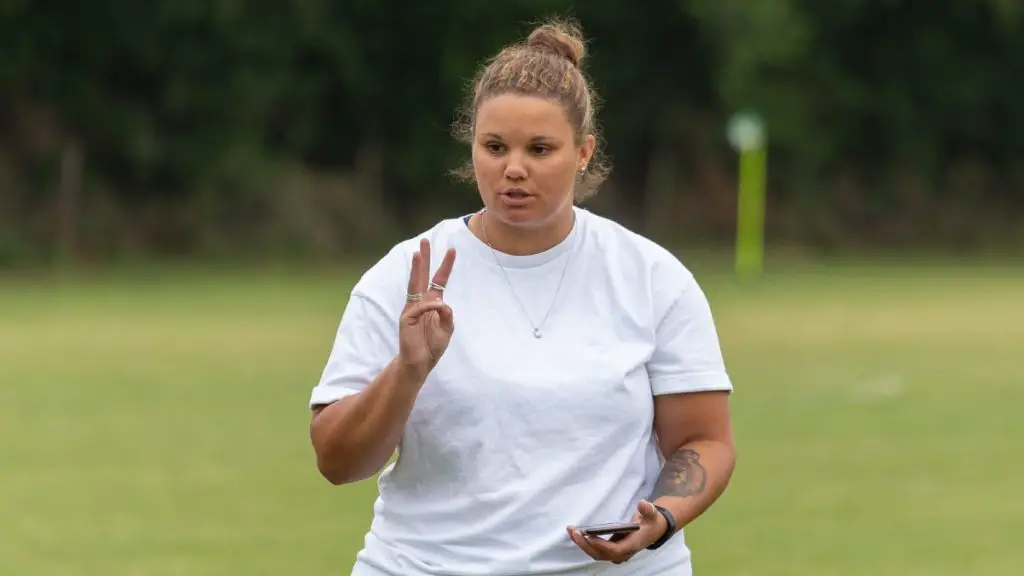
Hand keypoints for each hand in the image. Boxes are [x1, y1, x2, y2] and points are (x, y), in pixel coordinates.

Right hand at [398, 238, 456, 378]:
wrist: (421, 362)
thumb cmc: (432, 345)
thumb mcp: (448, 328)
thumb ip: (447, 314)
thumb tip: (440, 303)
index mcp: (432, 303)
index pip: (439, 280)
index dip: (446, 265)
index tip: (452, 250)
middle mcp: (421, 302)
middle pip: (422, 275)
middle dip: (424, 258)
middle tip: (425, 240)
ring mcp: (412, 309)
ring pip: (414, 284)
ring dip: (415, 268)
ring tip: (416, 253)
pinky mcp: (406, 318)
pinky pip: (421, 307)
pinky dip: (430, 307)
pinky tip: (435, 309)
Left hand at [567, 500, 668, 564]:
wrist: (654, 530)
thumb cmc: (651, 521)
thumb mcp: (652, 514)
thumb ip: (648, 509)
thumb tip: (643, 504)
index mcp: (633, 545)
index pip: (615, 550)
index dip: (601, 545)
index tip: (588, 536)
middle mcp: (623, 553)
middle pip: (602, 554)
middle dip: (586, 545)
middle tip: (574, 532)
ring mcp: (617, 553)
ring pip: (597, 554)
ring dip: (583, 544)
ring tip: (571, 531)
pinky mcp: (611, 549)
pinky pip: (596, 550)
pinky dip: (585, 543)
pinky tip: (576, 533)